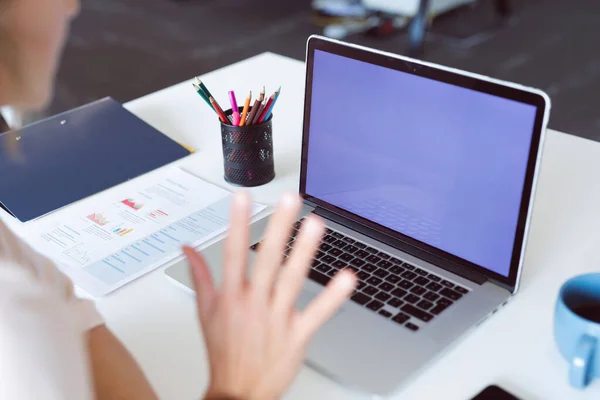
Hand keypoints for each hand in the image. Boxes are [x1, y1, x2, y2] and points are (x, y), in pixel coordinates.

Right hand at [183, 192, 356, 399]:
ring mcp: (276, 319)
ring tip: (316, 224)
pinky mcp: (296, 335)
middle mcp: (254, 304)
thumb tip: (188, 249)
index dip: (238, 224)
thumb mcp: (204, 312)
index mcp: (231, 296)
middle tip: (289, 200)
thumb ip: (200, 276)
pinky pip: (317, 313)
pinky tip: (347, 277)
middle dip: (278, 228)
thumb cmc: (223, 351)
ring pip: (292, 280)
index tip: (243, 198)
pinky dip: (332, 296)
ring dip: (304, 251)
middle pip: (267, 260)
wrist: (238, 392)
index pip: (233, 253)